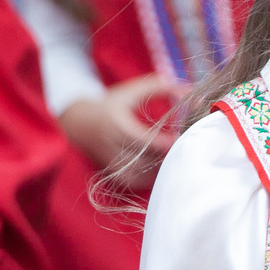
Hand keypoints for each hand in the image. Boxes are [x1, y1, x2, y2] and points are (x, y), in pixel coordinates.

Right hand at [59, 76, 185, 177]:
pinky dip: (152, 176)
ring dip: (161, 167)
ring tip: (172, 155)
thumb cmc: (112, 104)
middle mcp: (112, 146)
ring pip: (144, 174)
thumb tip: (189, 90)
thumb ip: (161, 87)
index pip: (145, 139)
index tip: (183, 136)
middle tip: (183, 146)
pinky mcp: (114, 174)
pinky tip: (158, 164)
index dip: (167, 141)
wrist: (80, 124)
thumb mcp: (133, 90)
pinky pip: (138, 182)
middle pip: (146, 158)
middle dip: (167, 154)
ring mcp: (112, 162)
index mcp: (116, 123)